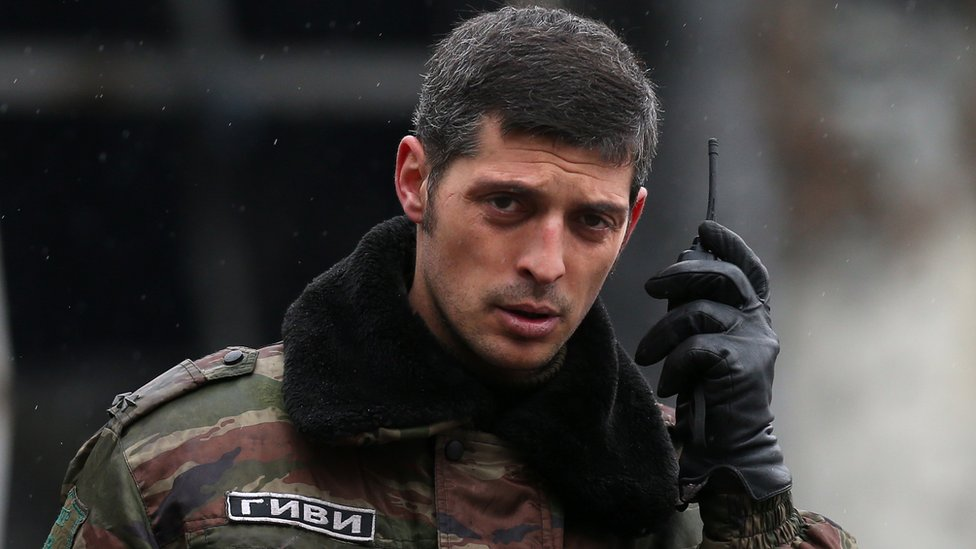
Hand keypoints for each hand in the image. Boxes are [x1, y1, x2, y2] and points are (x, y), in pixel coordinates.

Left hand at [635, 220, 790, 501]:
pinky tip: (670, 383)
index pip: (748, 270)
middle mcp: (760, 324)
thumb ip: (696, 309)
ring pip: (698, 313)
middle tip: (651, 285)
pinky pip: (695, 346)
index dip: (730, 246)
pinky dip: (674, 364)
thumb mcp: (703, 341)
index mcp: (753, 315)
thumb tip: (674, 273)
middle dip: (681, 274)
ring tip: (648, 355)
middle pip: (721, 278)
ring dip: (663, 332)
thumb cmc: (709, 391)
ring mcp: (754, 343)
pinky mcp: (742, 364)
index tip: (706, 229)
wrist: (729, 441)